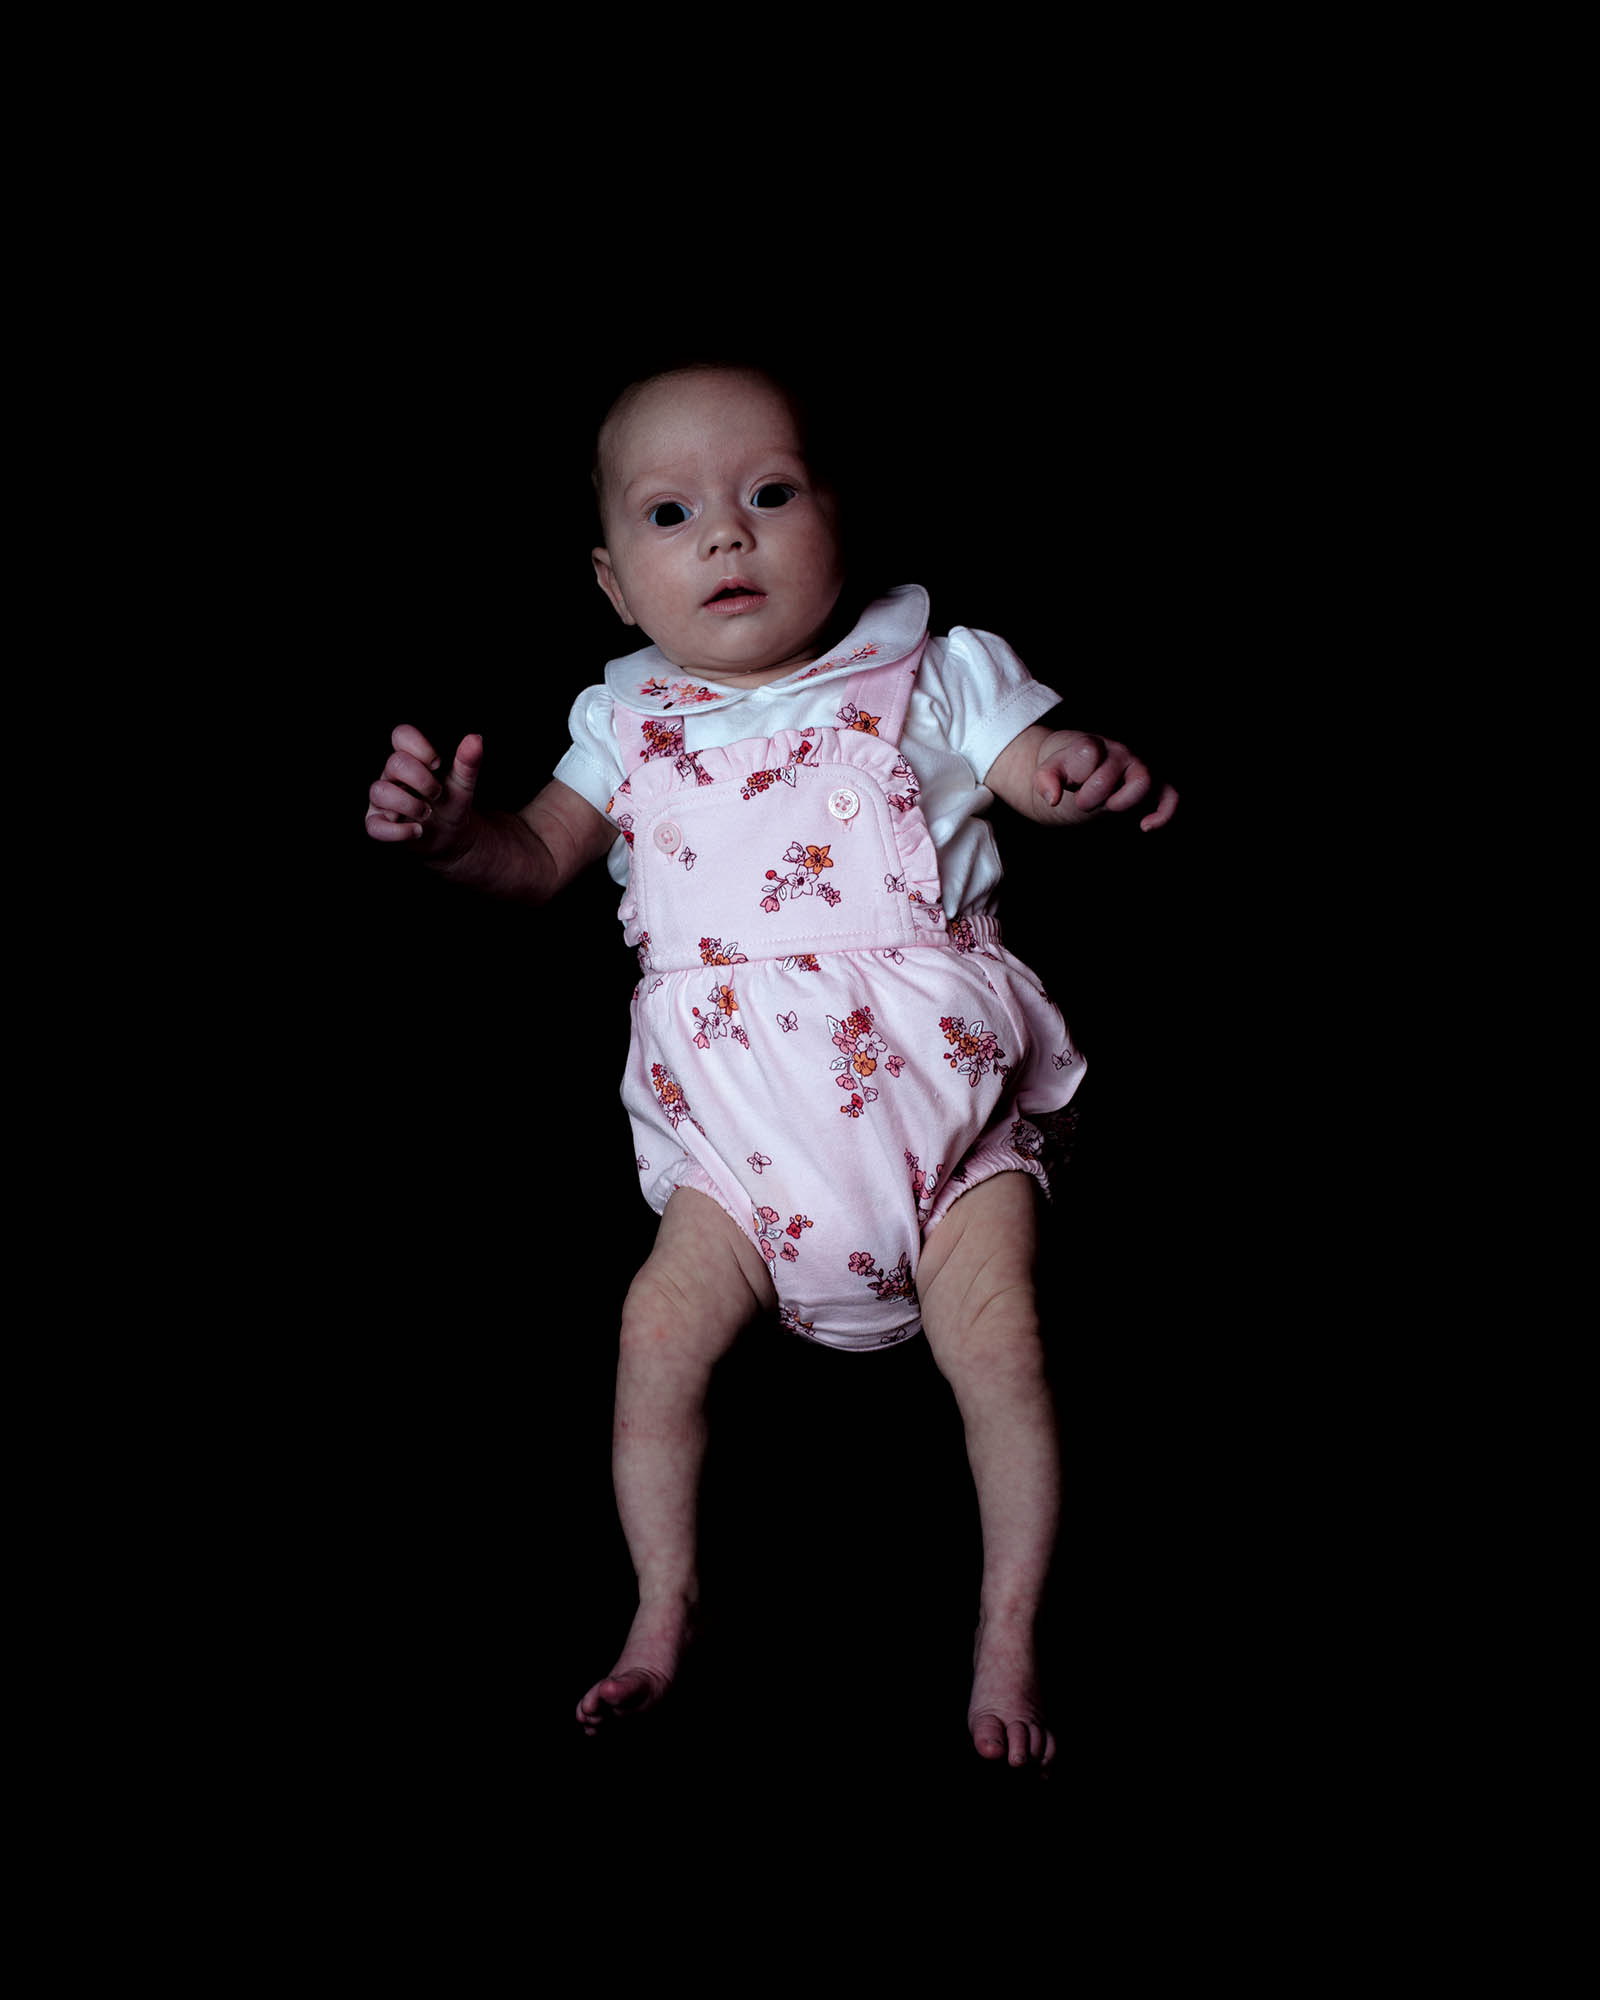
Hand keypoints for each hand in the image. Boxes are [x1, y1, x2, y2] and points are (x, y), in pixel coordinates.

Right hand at [365, 725, 483, 856]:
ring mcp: (382, 800)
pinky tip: (417, 831)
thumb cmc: (450, 801)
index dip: (418, 745)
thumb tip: (476, 739)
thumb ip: (467, 761)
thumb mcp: (462, 782)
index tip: (437, 763)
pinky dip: (397, 831)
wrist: (451, 834)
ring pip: (379, 792)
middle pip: (394, 763)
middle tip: (437, 794)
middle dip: (421, 780)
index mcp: (410, 758)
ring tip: (427, 813)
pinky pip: (374, 826)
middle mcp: (391, 776)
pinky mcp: (379, 824)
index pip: (401, 735)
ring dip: (409, 804)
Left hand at [1033, 731, 1178, 831]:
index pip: (1089, 752)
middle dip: (1091, 796)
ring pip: (1145, 780)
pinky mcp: (1152, 788)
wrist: (1079, 771)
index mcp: (1094, 745)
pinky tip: (1144, 826)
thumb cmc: (1066, 771)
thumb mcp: (1048, 772)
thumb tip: (1052, 798)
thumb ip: (1045, 780)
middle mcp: (1119, 753)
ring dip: (1121, 801)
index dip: (1076, 774)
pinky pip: (1170, 796)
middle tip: (1082, 801)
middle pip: (1109, 774)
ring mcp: (1138, 769)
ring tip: (1108, 806)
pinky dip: (1163, 813)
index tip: (1070, 783)